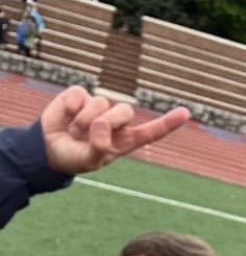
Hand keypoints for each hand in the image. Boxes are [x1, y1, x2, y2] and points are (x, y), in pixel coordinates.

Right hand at [40, 86, 190, 175]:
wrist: (49, 149)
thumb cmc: (75, 157)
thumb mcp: (90, 160)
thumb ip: (99, 147)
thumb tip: (102, 125)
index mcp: (124, 140)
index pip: (150, 131)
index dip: (167, 123)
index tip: (185, 113)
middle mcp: (115, 121)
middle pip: (125, 110)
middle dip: (108, 122)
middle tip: (88, 136)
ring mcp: (98, 106)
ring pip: (101, 103)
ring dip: (83, 121)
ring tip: (75, 131)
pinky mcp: (80, 96)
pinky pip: (80, 95)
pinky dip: (70, 108)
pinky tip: (66, 116)